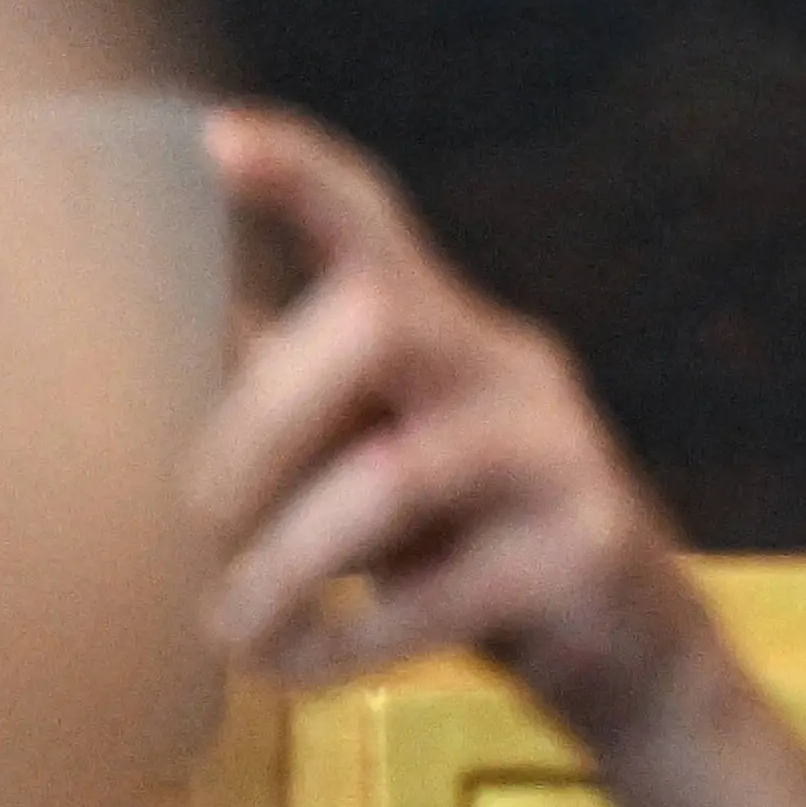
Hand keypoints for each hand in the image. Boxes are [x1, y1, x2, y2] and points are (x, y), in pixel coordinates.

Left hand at [192, 105, 709, 739]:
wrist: (641, 664)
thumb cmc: (474, 556)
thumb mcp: (385, 464)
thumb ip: (302, 409)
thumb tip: (164, 344)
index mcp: (458, 337)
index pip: (381, 228)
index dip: (302, 178)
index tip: (219, 138)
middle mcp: (518, 373)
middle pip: (376, 326)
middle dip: (255, 426)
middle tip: (191, 526)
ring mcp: (566, 459)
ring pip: (394, 472)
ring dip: (284, 563)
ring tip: (229, 630)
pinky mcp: (589, 555)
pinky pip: (444, 591)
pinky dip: (348, 639)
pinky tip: (300, 668)